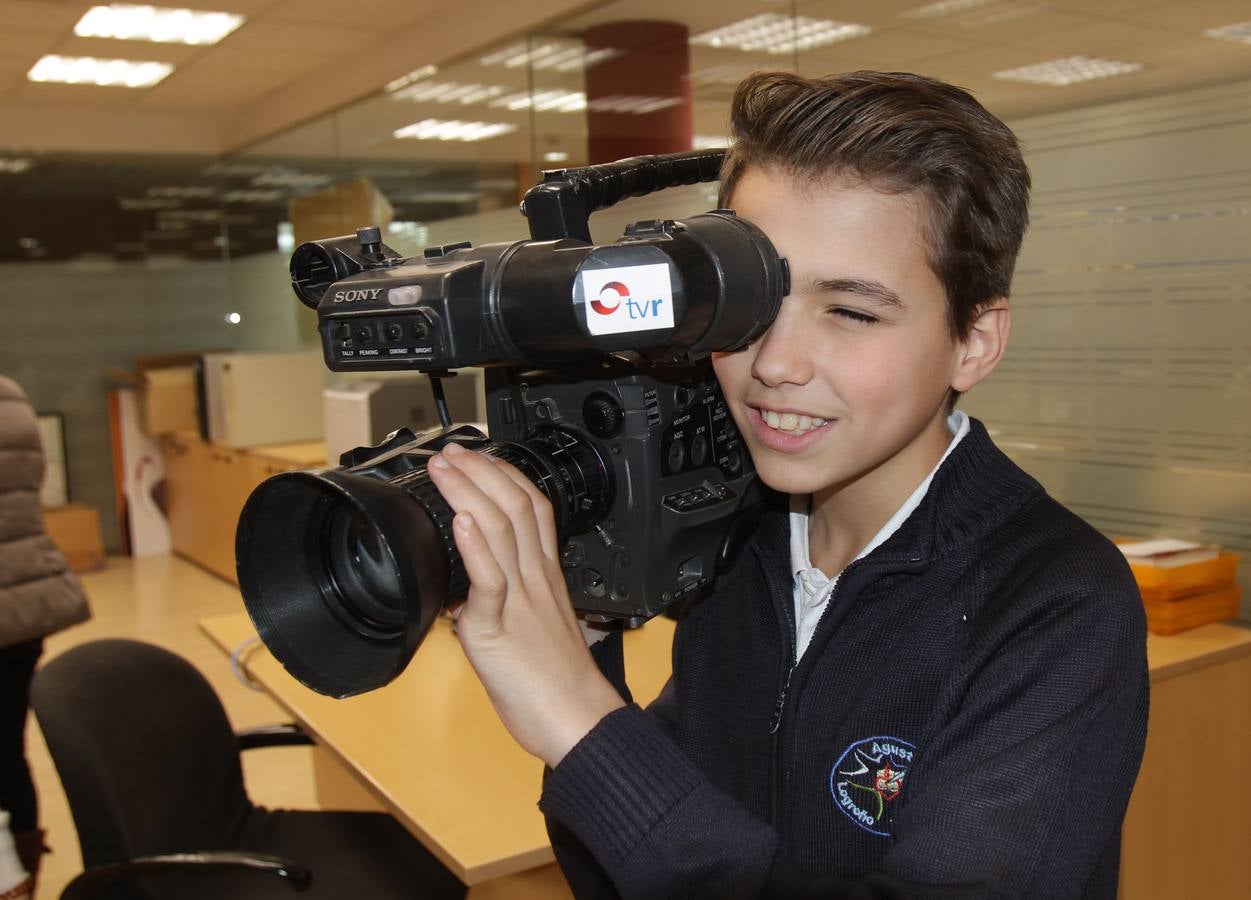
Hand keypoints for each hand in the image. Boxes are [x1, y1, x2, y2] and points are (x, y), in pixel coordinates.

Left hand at [427, 442, 624, 766]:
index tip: (475, 456)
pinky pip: (490, 580)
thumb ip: (510, 600)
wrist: (579, 721)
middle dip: (480, 471)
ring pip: (501, 530)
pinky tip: (461, 521)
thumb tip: (471, 589)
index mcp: (545, 577)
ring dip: (469, 492)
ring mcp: (519, 600)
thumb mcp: (537, 627)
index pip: (533, 507)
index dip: (504, 474)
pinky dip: (475, 546)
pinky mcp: (501, 629)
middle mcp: (535, 580)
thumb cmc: (557, 684)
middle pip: (515, 506)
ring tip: (446, 468)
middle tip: (450, 450)